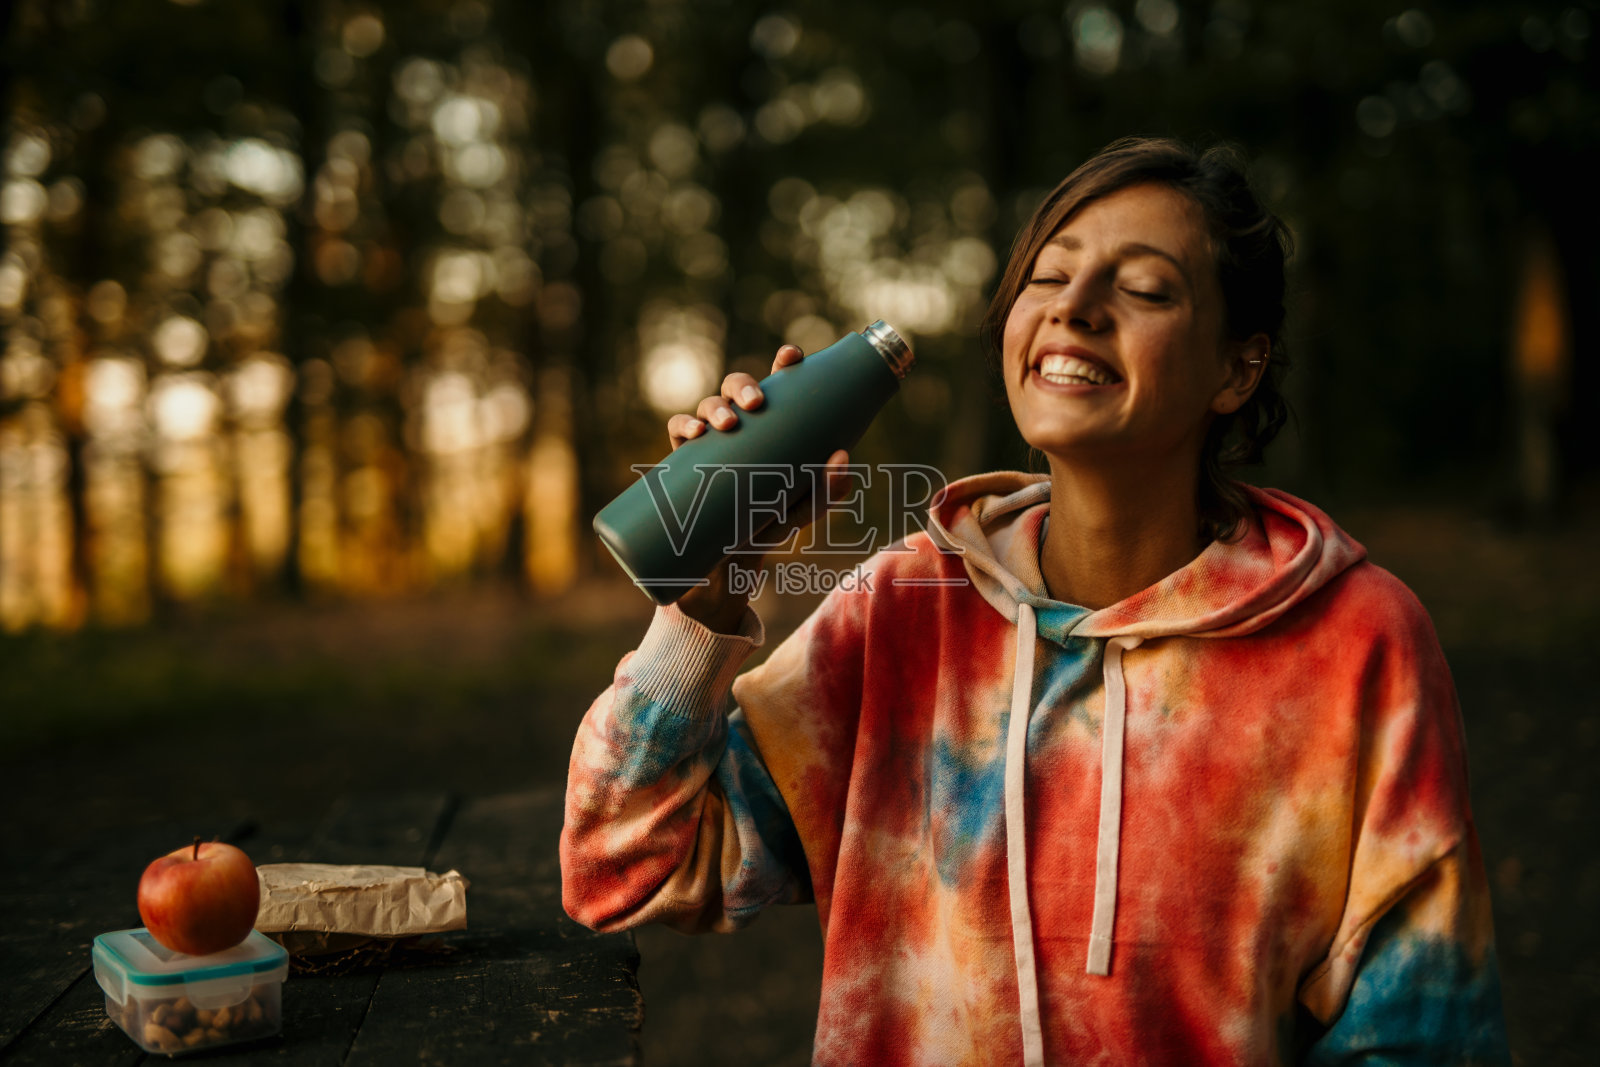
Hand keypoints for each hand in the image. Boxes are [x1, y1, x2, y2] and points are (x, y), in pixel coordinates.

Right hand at [668, 344, 852, 631]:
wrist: (729, 563)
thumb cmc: (772, 524)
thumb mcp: (806, 509)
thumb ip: (828, 489)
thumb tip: (843, 456)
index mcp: (772, 426)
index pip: (778, 385)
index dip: (785, 364)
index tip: (791, 356)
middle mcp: (740, 426)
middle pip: (737, 387)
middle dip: (744, 385)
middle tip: (756, 405)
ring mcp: (711, 440)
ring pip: (708, 405)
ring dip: (715, 407)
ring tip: (727, 424)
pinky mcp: (685, 459)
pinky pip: (678, 430)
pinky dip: (683, 425)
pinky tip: (693, 434)